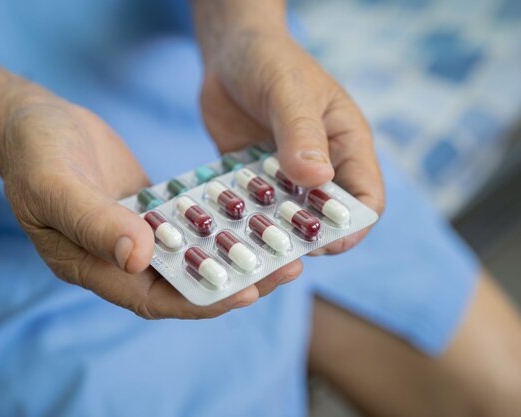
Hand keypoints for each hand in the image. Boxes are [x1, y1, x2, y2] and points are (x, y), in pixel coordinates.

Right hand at [0, 94, 302, 317]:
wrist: (30, 121)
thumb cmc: (34, 153)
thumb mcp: (56, 184)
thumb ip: (94, 222)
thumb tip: (139, 258)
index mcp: (92, 266)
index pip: (153, 297)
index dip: (199, 300)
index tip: (247, 292)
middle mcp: (116, 258)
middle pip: (181, 282)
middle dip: (232, 280)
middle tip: (285, 269)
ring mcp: (133, 234)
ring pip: (190, 255)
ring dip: (232, 253)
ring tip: (280, 245)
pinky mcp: (146, 210)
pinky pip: (187, 224)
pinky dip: (216, 224)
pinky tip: (252, 214)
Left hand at [199, 31, 384, 253]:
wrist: (229, 50)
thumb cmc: (271, 60)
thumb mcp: (289, 92)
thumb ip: (302, 134)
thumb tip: (318, 179)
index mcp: (346, 145)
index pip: (365, 198)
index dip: (352, 225)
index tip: (327, 242)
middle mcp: (319, 166)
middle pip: (324, 217)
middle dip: (306, 237)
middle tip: (279, 252)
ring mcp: (284, 174)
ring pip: (285, 217)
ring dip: (270, 233)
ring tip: (248, 246)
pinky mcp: (252, 177)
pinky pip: (250, 206)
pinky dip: (241, 218)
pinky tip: (224, 226)